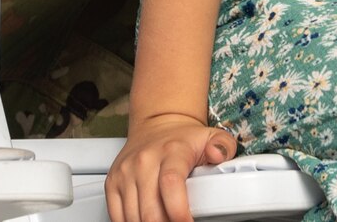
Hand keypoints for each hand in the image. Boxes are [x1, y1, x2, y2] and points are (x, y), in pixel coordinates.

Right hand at [105, 113, 237, 221]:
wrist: (157, 125)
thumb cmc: (183, 138)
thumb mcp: (211, 135)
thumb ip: (224, 145)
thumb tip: (218, 155)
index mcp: (172, 151)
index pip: (170, 184)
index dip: (178, 211)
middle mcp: (145, 162)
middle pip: (150, 210)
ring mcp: (125, 173)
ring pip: (133, 217)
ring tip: (166, 221)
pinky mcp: (112, 183)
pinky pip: (117, 216)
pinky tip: (146, 220)